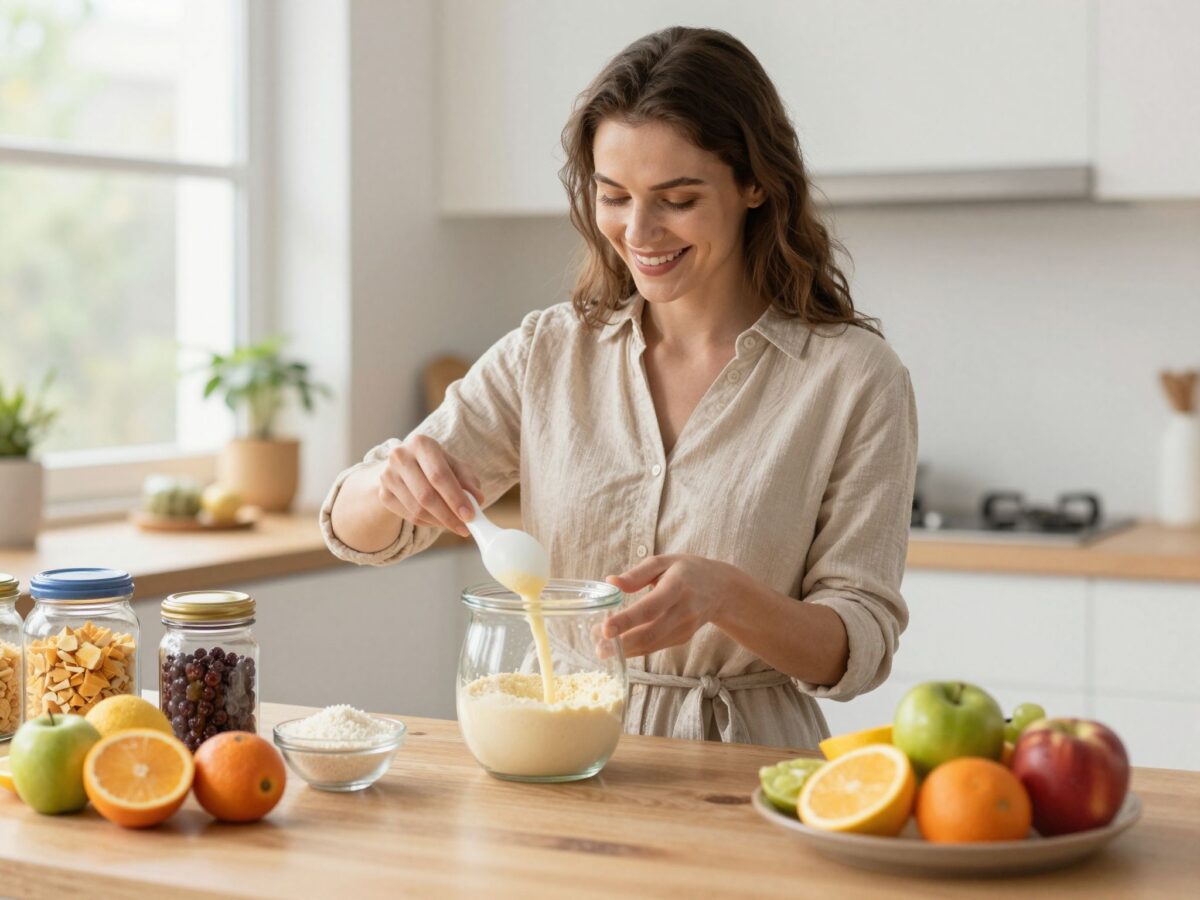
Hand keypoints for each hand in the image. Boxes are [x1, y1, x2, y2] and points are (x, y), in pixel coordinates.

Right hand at [377, 435, 481, 536]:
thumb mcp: (454, 466)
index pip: (439, 475)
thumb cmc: (435, 465)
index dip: (455, 497)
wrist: (404, 467)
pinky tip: (439, 521)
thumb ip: (468, 481)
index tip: (470, 515)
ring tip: (455, 525)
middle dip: (449, 515)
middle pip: (426, 495)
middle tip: (465, 527)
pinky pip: (409, 516)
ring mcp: (388, 476)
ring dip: (440, 522)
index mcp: (421, 444)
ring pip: (417, 509)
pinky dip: (428, 523)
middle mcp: (400, 457)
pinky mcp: (383, 494)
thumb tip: (477, 500)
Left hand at [601, 555, 746, 657]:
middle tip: (599, 649)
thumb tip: (610, 582)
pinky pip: (656, 646)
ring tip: (601, 649)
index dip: (627, 620)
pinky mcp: (682, 638)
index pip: (650, 607)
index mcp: (677, 587)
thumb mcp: (664, 562)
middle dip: (623, 644)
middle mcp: (683, 611)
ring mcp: (685, 628)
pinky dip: (636, 649)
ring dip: (626, 649)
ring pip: (652, 644)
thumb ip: (636, 573)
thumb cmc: (687, 571)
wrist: (721, 589)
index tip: (605, 629)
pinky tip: (619, 647)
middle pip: (651, 632)